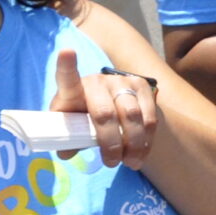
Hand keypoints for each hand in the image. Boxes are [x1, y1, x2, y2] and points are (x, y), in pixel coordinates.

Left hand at [48, 47, 159, 168]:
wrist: (106, 102)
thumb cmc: (81, 118)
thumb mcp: (69, 128)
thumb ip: (68, 140)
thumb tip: (67, 151)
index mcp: (73, 90)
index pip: (68, 77)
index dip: (67, 65)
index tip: (66, 51)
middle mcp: (98, 81)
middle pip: (106, 113)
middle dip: (111, 142)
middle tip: (111, 163)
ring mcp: (121, 81)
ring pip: (132, 116)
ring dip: (133, 144)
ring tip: (130, 163)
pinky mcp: (141, 85)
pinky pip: (149, 117)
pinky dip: (146, 140)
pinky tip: (141, 152)